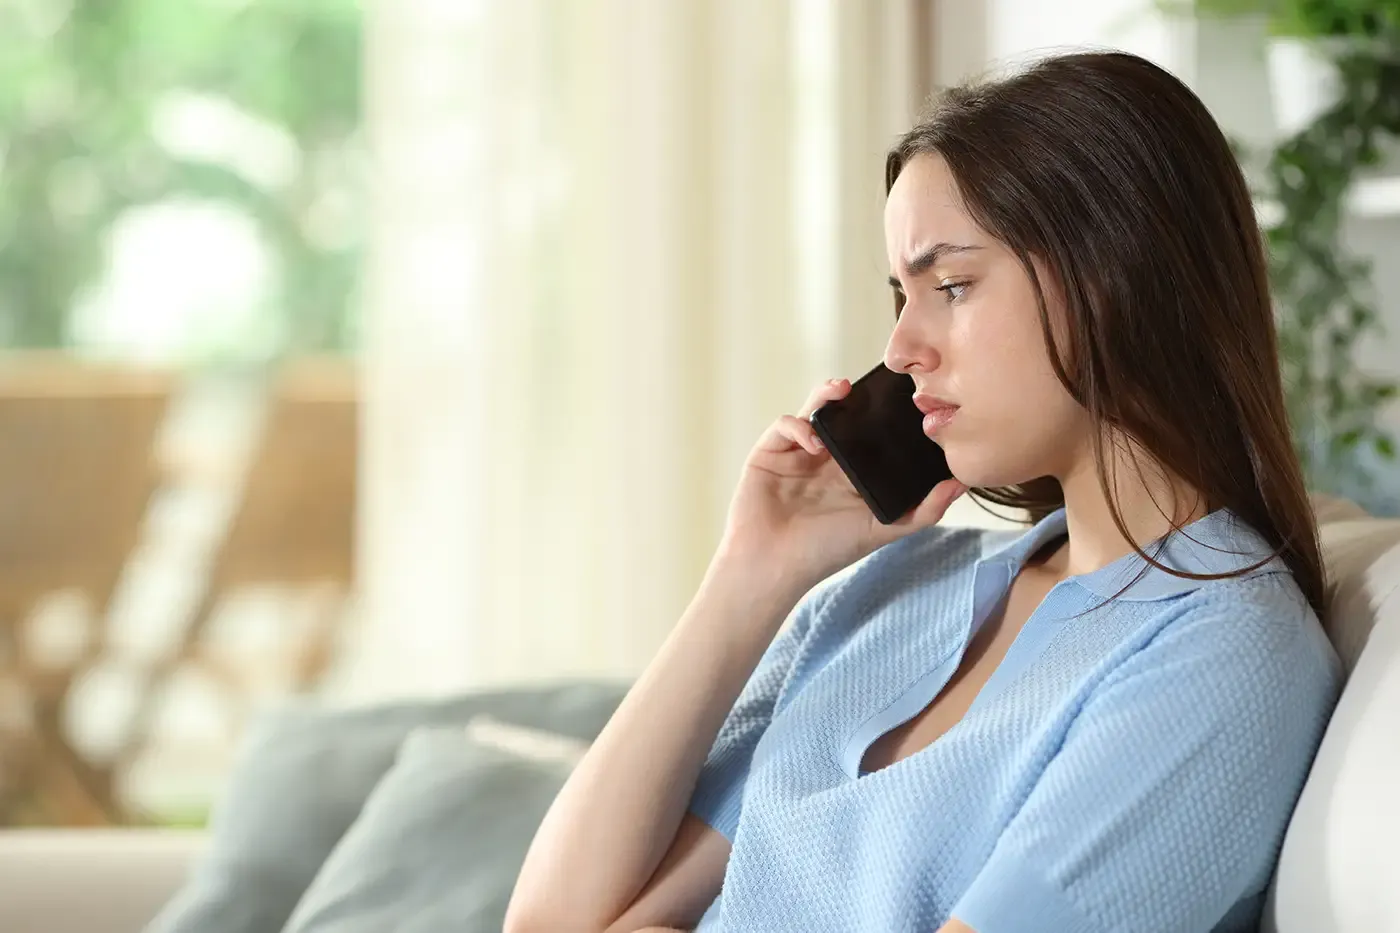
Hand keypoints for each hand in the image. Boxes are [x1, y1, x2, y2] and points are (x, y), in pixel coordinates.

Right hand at [716, 377, 967, 592]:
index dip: (885, 412)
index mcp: (852, 469)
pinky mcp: (770, 452)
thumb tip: (961, 484)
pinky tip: (814, 444)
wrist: (775, 567)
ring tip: (842, 391)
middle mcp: (826, 456)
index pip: (871, 430)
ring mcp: (797, 452)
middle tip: (873, 385)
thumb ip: (922, 511)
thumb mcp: (882, 530)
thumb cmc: (825, 551)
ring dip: (826, 395)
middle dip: (857, 395)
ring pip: (814, 409)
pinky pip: (785, 425)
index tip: (906, 398)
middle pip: (844, 413)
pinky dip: (799, 426)